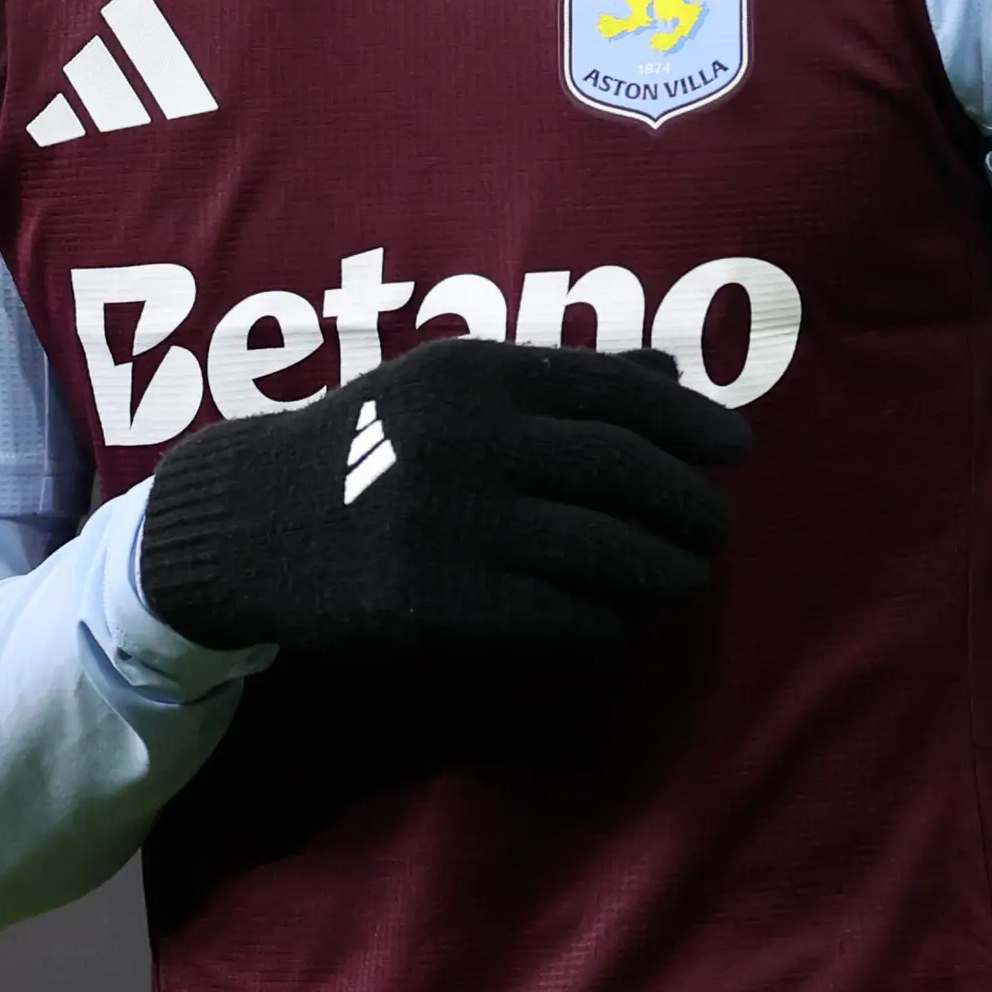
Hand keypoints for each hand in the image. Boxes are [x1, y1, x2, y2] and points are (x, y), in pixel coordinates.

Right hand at [136, 338, 750, 657]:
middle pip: (623, 472)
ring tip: (684, 574)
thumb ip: (564, 380)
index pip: (614, 394)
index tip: (737, 447)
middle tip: (715, 528)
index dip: (688, 424)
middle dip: (688, 504)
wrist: (255, 520)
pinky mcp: (436, 602)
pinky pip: (558, 616)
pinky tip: (616, 617)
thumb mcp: (454, 388)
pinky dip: (604, 619)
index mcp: (477, 373)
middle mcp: (469, 439)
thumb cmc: (372, 444)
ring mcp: (452, 523)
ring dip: (663, 568)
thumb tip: (675, 381)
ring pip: (603, 550)